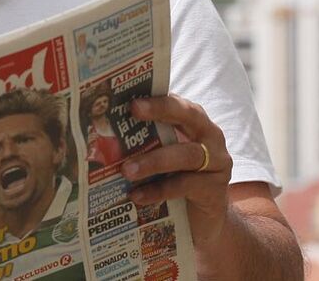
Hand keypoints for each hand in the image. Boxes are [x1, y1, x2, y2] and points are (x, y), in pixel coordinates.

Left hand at [120, 95, 231, 247]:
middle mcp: (209, 136)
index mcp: (194, 122)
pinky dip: (159, 190)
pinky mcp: (215, 189)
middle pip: (189, 115)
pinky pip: (186, 186)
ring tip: (126, 170)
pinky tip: (136, 195)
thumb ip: (143, 141)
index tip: (132, 99)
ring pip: (187, 155)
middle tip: (134, 110)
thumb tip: (102, 134)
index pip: (176, 102)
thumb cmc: (175, 179)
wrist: (201, 219)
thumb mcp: (160, 156)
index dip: (157, 99)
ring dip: (154, 161)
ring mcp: (216, 162)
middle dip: (161, 110)